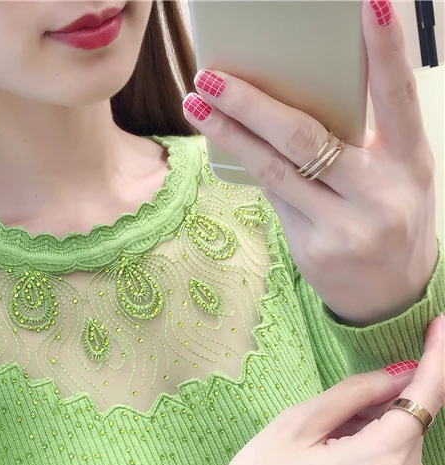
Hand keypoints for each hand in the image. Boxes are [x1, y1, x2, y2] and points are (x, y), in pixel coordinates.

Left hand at [182, 0, 438, 326]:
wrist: (391, 295)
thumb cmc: (391, 217)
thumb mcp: (397, 173)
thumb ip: (364, 139)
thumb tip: (298, 95)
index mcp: (409, 161)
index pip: (399, 96)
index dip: (386, 50)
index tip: (368, 5)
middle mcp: (378, 192)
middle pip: (306, 136)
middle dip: (252, 102)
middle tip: (212, 75)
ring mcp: (342, 225)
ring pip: (275, 169)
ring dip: (230, 133)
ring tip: (195, 104)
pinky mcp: (311, 248)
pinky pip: (272, 197)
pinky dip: (249, 165)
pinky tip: (224, 141)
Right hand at [217, 313, 444, 464]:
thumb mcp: (297, 422)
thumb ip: (355, 393)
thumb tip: (398, 374)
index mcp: (377, 460)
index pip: (425, 398)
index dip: (437, 359)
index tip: (441, 326)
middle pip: (411, 429)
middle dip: (386, 409)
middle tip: (336, 415)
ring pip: (405, 456)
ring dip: (381, 439)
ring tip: (328, 447)